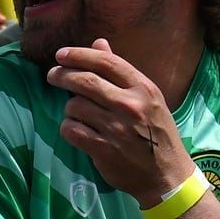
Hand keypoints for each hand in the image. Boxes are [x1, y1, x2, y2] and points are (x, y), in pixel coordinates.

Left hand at [46, 39, 194, 201]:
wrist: (167, 175)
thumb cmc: (155, 132)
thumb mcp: (147, 99)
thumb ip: (120, 72)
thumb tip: (98, 43)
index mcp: (143, 89)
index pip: (106, 62)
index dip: (79, 55)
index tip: (60, 54)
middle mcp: (131, 105)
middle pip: (85, 81)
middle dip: (62, 75)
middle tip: (53, 75)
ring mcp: (117, 128)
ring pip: (74, 106)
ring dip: (70, 108)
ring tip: (78, 113)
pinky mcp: (104, 149)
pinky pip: (70, 130)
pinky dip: (68, 128)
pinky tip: (76, 130)